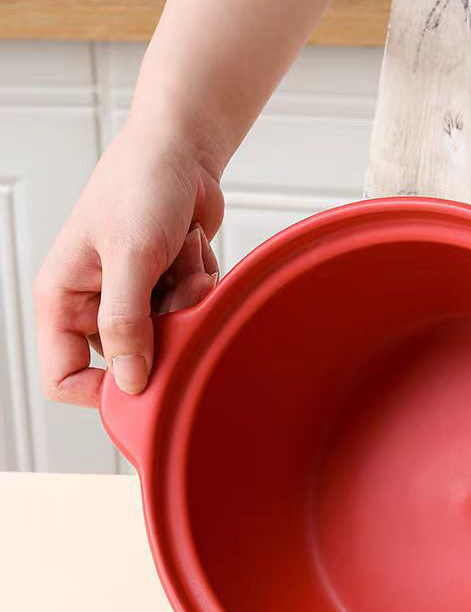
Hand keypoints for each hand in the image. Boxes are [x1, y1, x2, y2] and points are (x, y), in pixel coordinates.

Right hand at [34, 118, 222, 405]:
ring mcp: (132, 299)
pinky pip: (189, 315)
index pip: (64, 376)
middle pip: (128, 362)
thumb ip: (126, 322)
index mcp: (63, 299)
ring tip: (182, 257)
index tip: (146, 382)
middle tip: (175, 287)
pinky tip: (191, 252)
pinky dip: (199, 288)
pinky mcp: (164, 290)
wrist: (181, 151)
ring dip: (187, 303)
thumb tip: (130, 383)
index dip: (102, 391)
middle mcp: (94, 305)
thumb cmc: (142, 187)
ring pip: (167, 339)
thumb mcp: (131, 255)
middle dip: (164, 331)